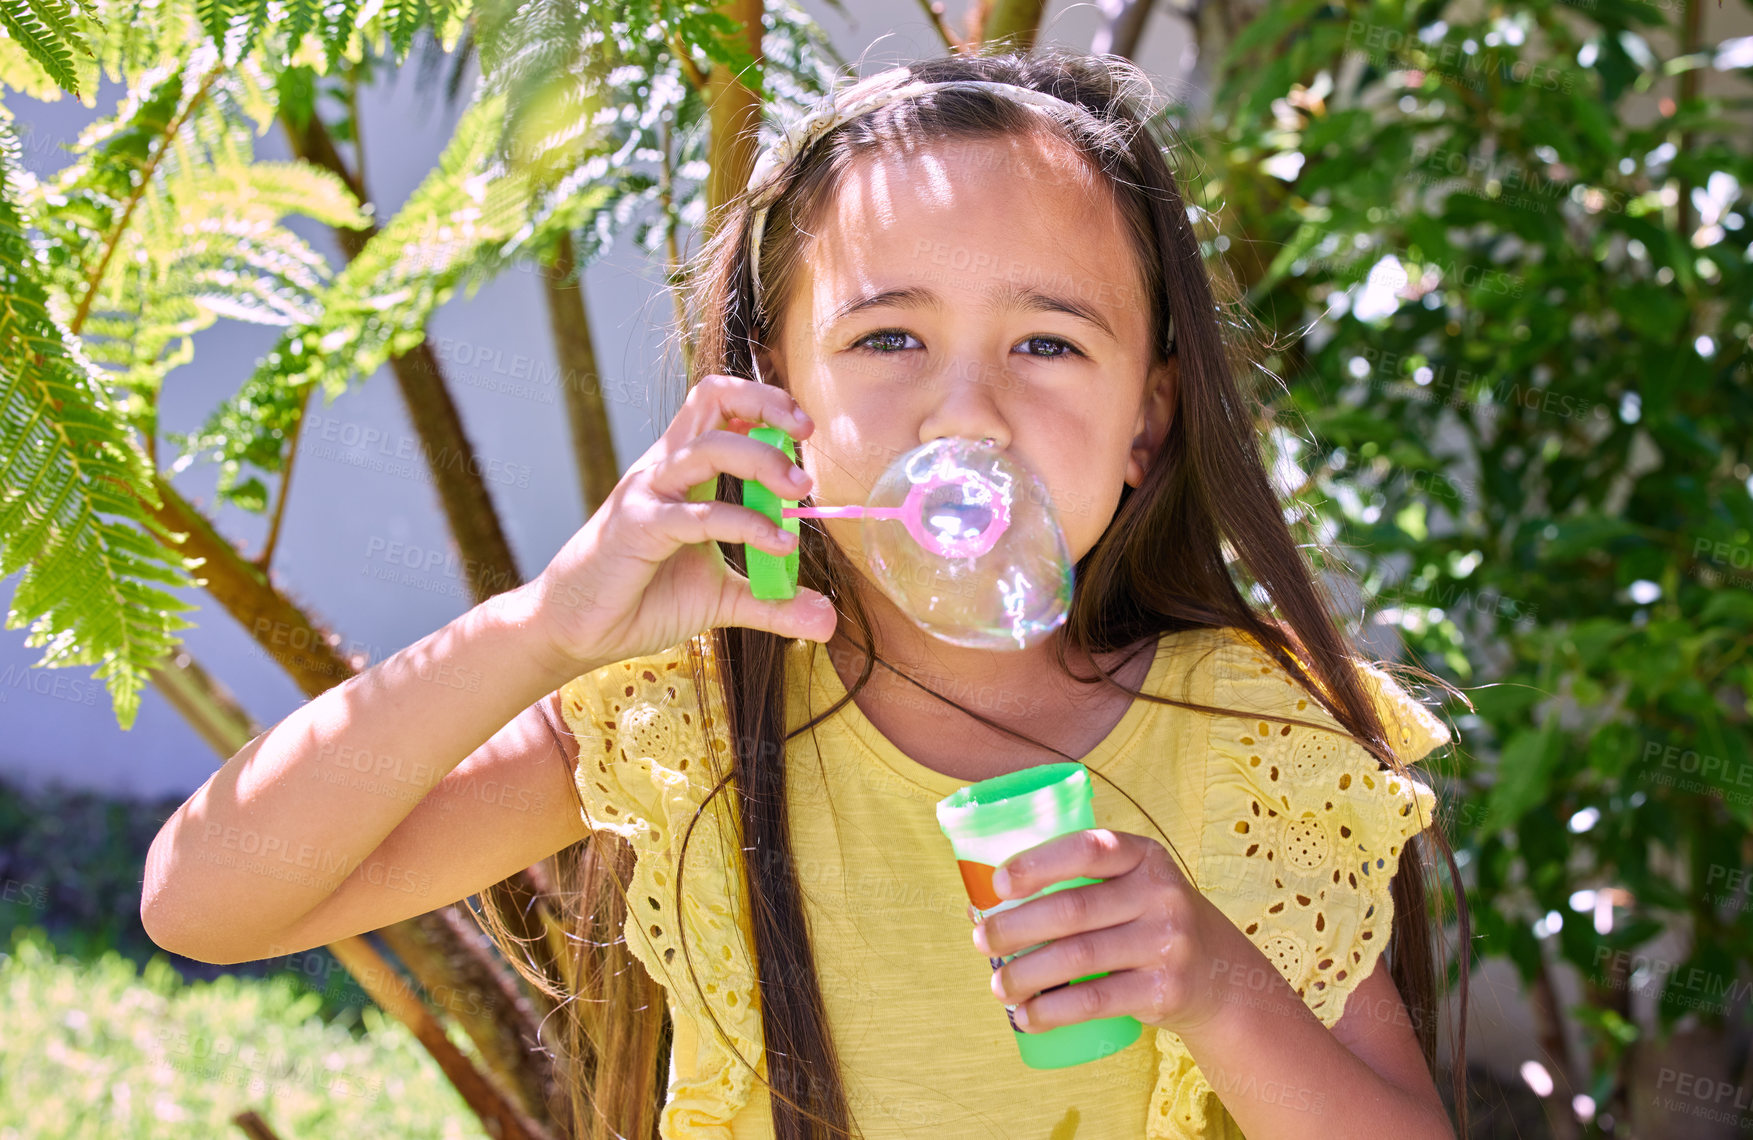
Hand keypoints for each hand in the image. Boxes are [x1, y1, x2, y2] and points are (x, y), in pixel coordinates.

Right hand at [531, 373, 837, 673]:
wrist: (578, 631)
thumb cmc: (643, 599)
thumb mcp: (721, 598)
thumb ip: (772, 601)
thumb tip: (827, 619)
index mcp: (683, 471)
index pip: (722, 404)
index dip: (766, 402)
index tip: (804, 430)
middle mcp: (665, 470)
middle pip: (712, 399)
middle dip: (767, 407)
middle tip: (807, 445)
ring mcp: (648, 495)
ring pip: (708, 448)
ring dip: (763, 462)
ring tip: (799, 491)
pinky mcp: (637, 529)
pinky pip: (698, 516)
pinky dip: (745, 525)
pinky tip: (777, 545)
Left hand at [970, 828, 1235, 1036]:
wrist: (1220, 973)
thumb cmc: (1149, 920)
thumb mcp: (1134, 884)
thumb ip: (1083, 882)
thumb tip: (990, 903)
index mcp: (1145, 856)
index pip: (1087, 849)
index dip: (1037, 863)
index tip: (998, 884)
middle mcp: (1161, 894)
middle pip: (1072, 909)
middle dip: (1015, 927)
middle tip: (981, 940)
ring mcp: (1168, 943)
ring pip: (1078, 958)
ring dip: (1025, 974)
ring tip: (998, 984)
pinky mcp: (1166, 990)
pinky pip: (1096, 1000)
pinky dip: (1052, 1010)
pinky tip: (1027, 1015)